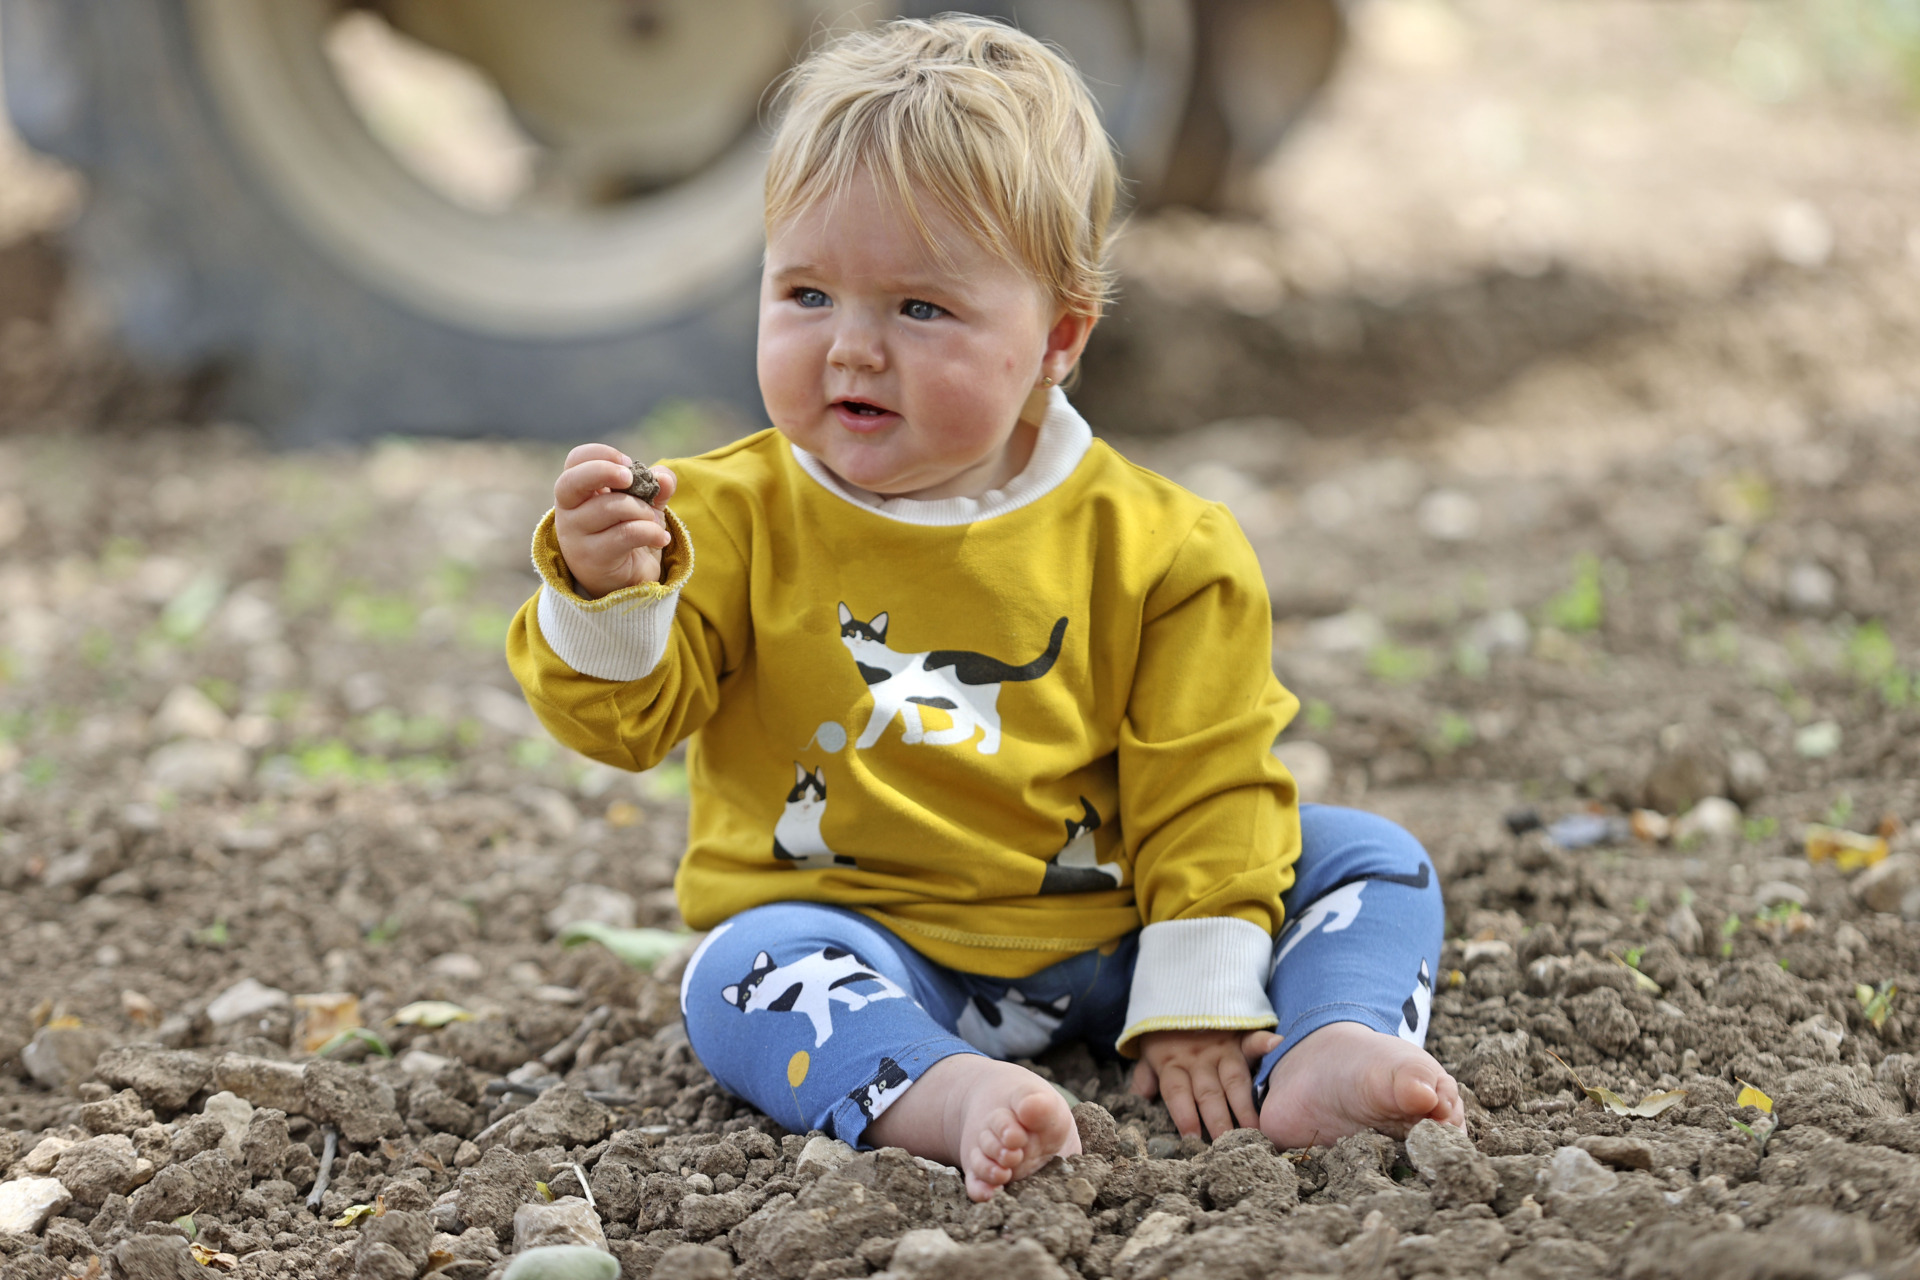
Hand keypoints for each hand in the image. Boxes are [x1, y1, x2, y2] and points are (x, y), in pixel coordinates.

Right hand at [553, 445, 678, 598]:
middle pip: (572, 481)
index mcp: (577, 491)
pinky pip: (626, 534)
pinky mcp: (591, 559)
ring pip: (611, 507)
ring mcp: (575, 536)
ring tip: (655, 523)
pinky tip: (661, 538)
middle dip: (605, 471)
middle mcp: (568, 511)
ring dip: (643, 511)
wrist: (625, 581)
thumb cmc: (628, 534)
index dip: (600, 454)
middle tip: (631, 479)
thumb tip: (664, 477)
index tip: (627, 462)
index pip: (575, 460)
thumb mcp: (644, 505)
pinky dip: (651, 532)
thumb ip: (655, 487)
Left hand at [1132, 1028, 1282, 1140]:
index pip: (1177, 1093)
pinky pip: (1252, 1039)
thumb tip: (1141, 1099)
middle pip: (1208, 1093)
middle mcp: (1198, 1059)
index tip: (1193, 1139)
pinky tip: (1277, 1045)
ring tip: (1256, 1129)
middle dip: (1219, 1121)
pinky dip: (1264, 1042)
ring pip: (1234, 1079)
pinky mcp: (1238, 1036)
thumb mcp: (1148, 1052)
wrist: (1179, 989)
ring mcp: (1220, 1048)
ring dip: (1245, 1104)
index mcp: (1172, 1064)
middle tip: (1229, 1145)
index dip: (1184, 1115)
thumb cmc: (1164, 1030)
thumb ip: (1145, 1077)